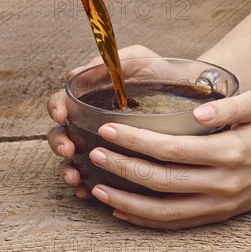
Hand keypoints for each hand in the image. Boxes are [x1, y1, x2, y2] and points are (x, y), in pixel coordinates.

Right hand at [47, 45, 160, 197]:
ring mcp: (101, 145)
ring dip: (68, 169)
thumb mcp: (137, 60)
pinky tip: (86, 191)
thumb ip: (109, 65)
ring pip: (73, 160)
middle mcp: (91, 123)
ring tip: (75, 177)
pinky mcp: (116, 165)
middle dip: (59, 143)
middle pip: (62, 133)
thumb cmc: (163, 73)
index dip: (56, 107)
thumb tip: (72, 74)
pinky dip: (85, 187)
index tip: (61, 115)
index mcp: (91, 98)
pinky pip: (94, 179)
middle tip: (68, 150)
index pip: (64, 102)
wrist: (194, 91)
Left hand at [88, 90, 250, 229]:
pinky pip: (175, 224)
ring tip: (96, 188)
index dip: (136, 141)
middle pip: (161, 181)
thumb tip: (197, 114)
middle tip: (95, 155)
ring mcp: (218, 205)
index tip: (108, 130)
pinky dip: (145, 221)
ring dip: (126, 201)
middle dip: (123, 169)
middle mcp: (221, 184)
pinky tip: (121, 210)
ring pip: (163, 211)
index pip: (171, 149)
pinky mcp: (216, 217)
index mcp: (229, 153)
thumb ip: (230, 105)